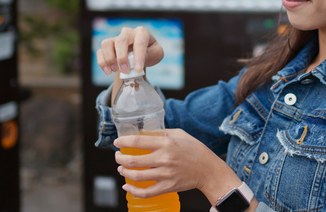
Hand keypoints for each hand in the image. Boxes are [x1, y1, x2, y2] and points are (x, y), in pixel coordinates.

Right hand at [96, 26, 163, 75]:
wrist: (140, 54)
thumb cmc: (150, 52)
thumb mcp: (157, 53)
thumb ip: (153, 54)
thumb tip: (142, 56)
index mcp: (142, 32)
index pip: (139, 43)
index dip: (138, 56)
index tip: (138, 70)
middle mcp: (127, 33)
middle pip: (121, 41)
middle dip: (122, 57)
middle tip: (125, 71)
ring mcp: (116, 38)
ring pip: (107, 43)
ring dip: (109, 58)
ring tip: (115, 70)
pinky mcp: (108, 46)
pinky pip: (100, 51)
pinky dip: (102, 62)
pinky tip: (108, 72)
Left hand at [113, 129, 241, 203]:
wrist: (208, 170)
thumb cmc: (194, 150)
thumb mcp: (179, 134)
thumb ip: (161, 133)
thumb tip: (143, 133)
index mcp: (166, 143)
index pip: (138, 142)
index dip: (123, 142)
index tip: (117, 142)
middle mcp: (164, 159)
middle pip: (133, 161)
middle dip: (120, 159)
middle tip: (117, 156)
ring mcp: (165, 175)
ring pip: (136, 176)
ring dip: (124, 172)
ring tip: (121, 169)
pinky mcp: (167, 187)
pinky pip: (146, 192)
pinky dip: (133, 191)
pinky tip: (126, 186)